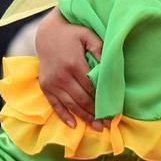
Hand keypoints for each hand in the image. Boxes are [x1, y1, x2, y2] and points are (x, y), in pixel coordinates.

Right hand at [35, 9, 101, 127]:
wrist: (48, 33)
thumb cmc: (73, 34)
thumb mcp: (89, 36)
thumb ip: (100, 50)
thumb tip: (109, 67)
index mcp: (74, 64)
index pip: (92, 88)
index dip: (103, 101)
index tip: (114, 111)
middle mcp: (61, 76)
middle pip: (82, 99)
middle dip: (96, 113)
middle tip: (109, 125)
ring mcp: (51, 82)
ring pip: (70, 104)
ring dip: (84, 118)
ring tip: (97, 128)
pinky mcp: (45, 86)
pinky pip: (54, 104)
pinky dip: (64, 115)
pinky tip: (74, 125)